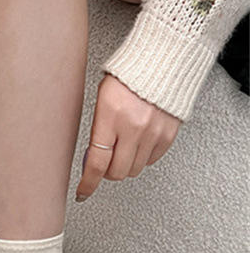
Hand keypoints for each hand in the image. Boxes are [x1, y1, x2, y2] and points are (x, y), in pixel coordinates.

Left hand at [75, 73, 181, 201]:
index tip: (82, 193)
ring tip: (123, 147)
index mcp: (111, 117)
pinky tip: (138, 142)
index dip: (88, 183)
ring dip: (125, 164)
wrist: (163, 59)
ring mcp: (154, 132)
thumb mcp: (101, 102)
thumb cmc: (128, 76)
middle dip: (107, 171)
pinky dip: (142, 157)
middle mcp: (134, 127)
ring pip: (134, 169)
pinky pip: (152, 160)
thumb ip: (98, 132)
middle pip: (117, 172)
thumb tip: (91, 160)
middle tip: (105, 160)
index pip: (96, 163)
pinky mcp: (169, 134)